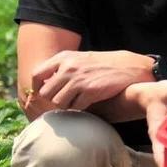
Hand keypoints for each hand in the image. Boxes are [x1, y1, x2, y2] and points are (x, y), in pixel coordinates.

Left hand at [31, 50, 153, 110]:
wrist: (130, 66)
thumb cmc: (104, 64)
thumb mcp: (81, 59)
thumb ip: (62, 68)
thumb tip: (42, 85)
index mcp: (64, 57)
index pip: (37, 75)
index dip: (37, 88)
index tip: (44, 95)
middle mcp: (68, 67)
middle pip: (46, 93)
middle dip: (53, 99)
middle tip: (63, 101)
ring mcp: (79, 79)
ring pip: (58, 103)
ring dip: (66, 106)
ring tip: (76, 102)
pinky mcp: (90, 91)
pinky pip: (75, 107)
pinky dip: (79, 109)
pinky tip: (88, 104)